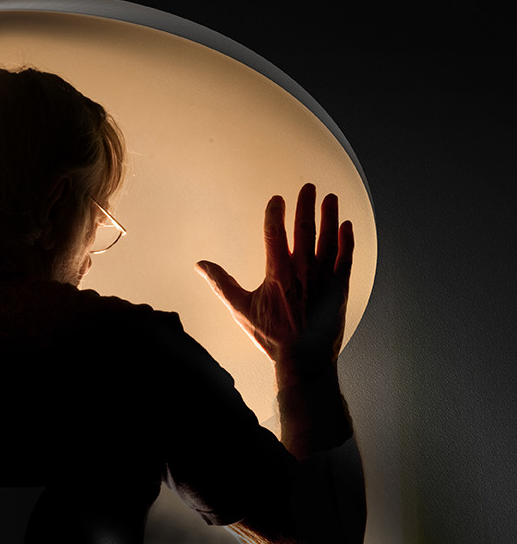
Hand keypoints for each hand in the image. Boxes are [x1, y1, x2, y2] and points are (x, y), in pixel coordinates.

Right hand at [195, 183, 353, 382]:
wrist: (305, 361)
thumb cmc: (272, 336)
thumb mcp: (241, 309)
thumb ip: (221, 283)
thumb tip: (200, 265)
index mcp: (278, 272)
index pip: (275, 232)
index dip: (275, 213)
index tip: (276, 199)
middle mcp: (302, 270)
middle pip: (305, 228)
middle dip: (306, 205)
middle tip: (309, 187)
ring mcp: (324, 277)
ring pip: (328, 238)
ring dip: (329, 216)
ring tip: (330, 198)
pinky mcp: (340, 288)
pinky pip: (345, 258)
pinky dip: (346, 241)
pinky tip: (346, 227)